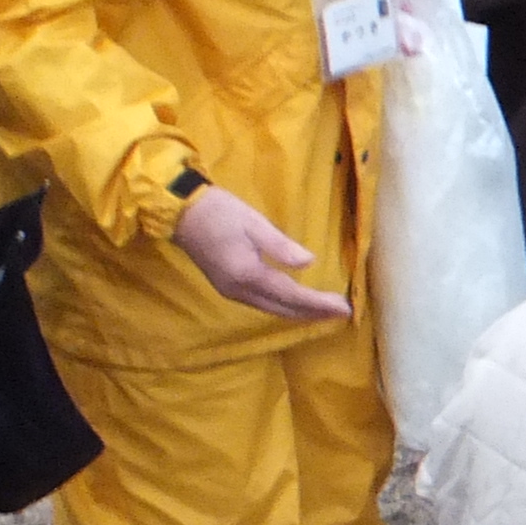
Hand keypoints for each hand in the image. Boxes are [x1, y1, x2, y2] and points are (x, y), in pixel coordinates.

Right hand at [173, 186, 351, 321]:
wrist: (180, 213)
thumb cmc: (219, 212)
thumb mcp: (254, 222)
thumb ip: (281, 246)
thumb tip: (309, 263)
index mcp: (248, 274)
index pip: (292, 294)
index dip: (319, 303)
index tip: (345, 307)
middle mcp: (239, 290)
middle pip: (283, 309)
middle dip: (314, 313)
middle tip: (342, 312)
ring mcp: (231, 292)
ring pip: (272, 309)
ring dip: (300, 312)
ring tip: (325, 311)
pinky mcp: (227, 288)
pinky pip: (262, 304)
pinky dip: (284, 306)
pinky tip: (296, 303)